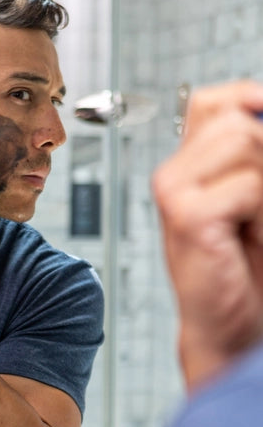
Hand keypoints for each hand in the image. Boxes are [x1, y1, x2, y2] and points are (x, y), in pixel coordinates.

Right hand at [152, 80, 262, 387]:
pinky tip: (249, 237)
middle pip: (240, 120)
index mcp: (190, 166)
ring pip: (247, 143)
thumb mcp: (259, 197)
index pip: (216, 101)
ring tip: (258, 223)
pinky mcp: (186, 215)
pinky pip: (249, 185)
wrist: (233, 326)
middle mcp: (175, 173)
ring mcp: (173, 191)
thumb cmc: (248, 268)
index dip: (252, 100)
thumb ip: (259, 156)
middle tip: (261, 205)